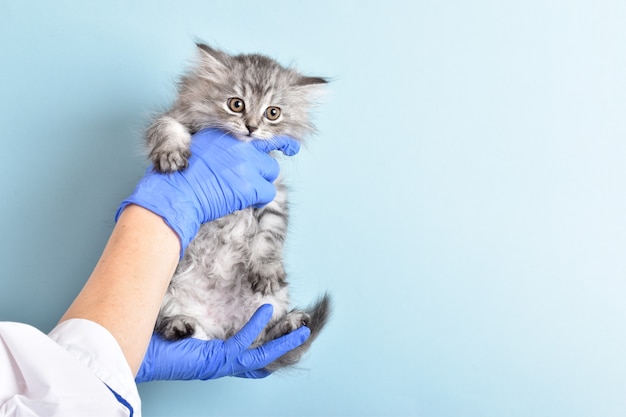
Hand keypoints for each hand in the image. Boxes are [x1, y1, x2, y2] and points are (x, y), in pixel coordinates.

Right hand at [116, 129, 299, 255]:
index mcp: (226, 134)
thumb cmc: (179, 175)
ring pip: (272, 173)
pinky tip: (245, 200)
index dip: (282, 142)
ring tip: (242, 191)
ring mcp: (247, 165)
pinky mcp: (250, 186)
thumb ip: (219, 147)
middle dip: (262, 170)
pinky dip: (260, 199)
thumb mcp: (196, 147)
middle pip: (269, 157)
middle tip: (250, 181)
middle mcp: (239, 145)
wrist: (176, 192)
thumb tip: (235, 154)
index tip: (293, 147)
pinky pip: (268, 193)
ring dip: (261, 184)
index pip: (260, 134)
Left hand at [135, 304, 310, 381]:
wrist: (122, 345)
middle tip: (302, 336)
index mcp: (211, 352)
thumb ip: (193, 301)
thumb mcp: (179, 313)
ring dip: (283, 344)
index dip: (265, 340)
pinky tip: (265, 312)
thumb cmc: (146, 330)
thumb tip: (196, 269)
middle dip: (284, 348)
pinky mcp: (212, 361)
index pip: (245, 349)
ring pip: (260, 356)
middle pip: (260, 358)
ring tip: (303, 333)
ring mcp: (217, 363)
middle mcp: (218, 360)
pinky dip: (256, 328)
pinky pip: (241, 345)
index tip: (279, 329)